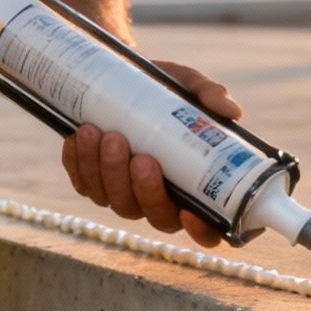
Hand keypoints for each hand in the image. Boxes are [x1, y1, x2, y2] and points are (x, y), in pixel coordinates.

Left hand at [61, 61, 242, 248]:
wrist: (118, 78)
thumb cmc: (163, 91)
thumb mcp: (186, 86)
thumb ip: (208, 94)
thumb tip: (232, 112)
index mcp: (193, 187)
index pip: (207, 229)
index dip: (201, 232)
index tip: (191, 211)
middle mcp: (159, 199)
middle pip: (156, 216)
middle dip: (144, 189)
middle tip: (139, 156)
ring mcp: (124, 194)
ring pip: (116, 201)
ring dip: (107, 171)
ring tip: (103, 133)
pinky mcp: (92, 183)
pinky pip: (84, 184)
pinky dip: (79, 162)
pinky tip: (78, 138)